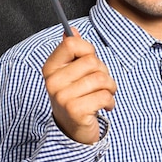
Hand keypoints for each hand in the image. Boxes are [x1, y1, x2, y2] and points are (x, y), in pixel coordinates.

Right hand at [42, 28, 116, 143]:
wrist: (73, 131)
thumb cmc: (77, 97)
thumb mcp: (73, 73)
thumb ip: (73, 52)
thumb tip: (72, 30)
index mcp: (51, 68)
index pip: (71, 44)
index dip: (88, 50)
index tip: (90, 60)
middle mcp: (53, 82)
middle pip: (91, 61)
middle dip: (103, 72)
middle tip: (100, 84)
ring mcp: (63, 97)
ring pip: (101, 79)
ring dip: (110, 87)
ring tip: (105, 95)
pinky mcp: (76, 111)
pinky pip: (104, 95)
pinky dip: (110, 101)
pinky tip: (104, 106)